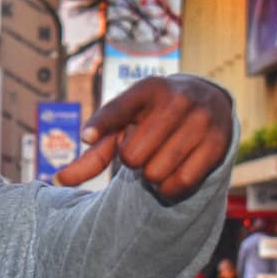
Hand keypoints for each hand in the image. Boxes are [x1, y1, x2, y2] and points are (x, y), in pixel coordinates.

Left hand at [55, 75, 233, 200]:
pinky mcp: (219, 143)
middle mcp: (177, 100)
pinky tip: (172, 172)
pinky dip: (169, 188)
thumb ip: (95, 152)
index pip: (119, 108)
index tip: (87, 136)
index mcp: (148, 89)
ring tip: (159, 158)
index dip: (102, 125)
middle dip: (132, 161)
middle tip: (145, 149)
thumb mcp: (125, 124)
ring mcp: (201, 120)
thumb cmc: (153, 118)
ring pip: (156, 174)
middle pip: (133, 157)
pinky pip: (181, 184)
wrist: (208, 101)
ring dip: (151, 176)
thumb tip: (58, 180)